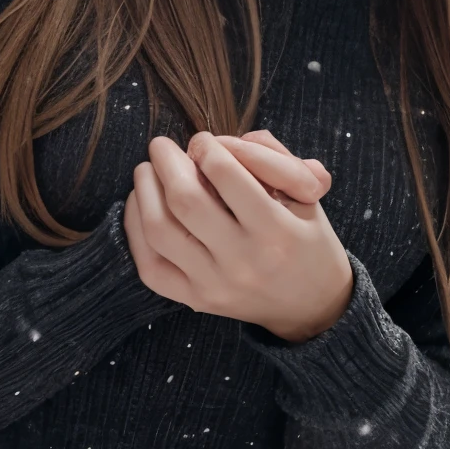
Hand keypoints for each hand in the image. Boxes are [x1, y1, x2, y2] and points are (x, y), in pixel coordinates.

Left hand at [122, 127, 353, 342]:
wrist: (314, 307)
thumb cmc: (309, 242)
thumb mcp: (308, 197)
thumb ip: (270, 158)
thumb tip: (218, 141)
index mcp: (276, 230)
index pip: (226, 174)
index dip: (206, 147)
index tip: (202, 141)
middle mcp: (243, 260)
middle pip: (186, 200)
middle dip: (167, 162)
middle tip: (161, 145)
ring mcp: (215, 284)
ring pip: (159, 231)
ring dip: (144, 191)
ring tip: (145, 170)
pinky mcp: (196, 300)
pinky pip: (150, 265)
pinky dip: (135, 230)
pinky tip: (140, 204)